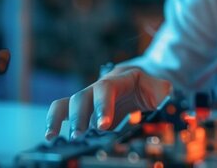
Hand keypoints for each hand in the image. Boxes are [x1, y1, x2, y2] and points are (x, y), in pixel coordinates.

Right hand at [45, 66, 172, 139]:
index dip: (103, 106)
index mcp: (121, 79)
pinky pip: (63, 108)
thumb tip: (166, 104)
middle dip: (79, 117)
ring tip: (57, 137)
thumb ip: (163, 96)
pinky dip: (54, 120)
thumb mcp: (162, 89)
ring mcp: (90, 96)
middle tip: (79, 136)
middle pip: (83, 95)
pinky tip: (51, 135)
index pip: (107, 89)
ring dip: (63, 120)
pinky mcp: (84, 107)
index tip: (102, 125)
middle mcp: (100, 86)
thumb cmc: (153, 88)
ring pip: (70, 102)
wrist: (144, 83)